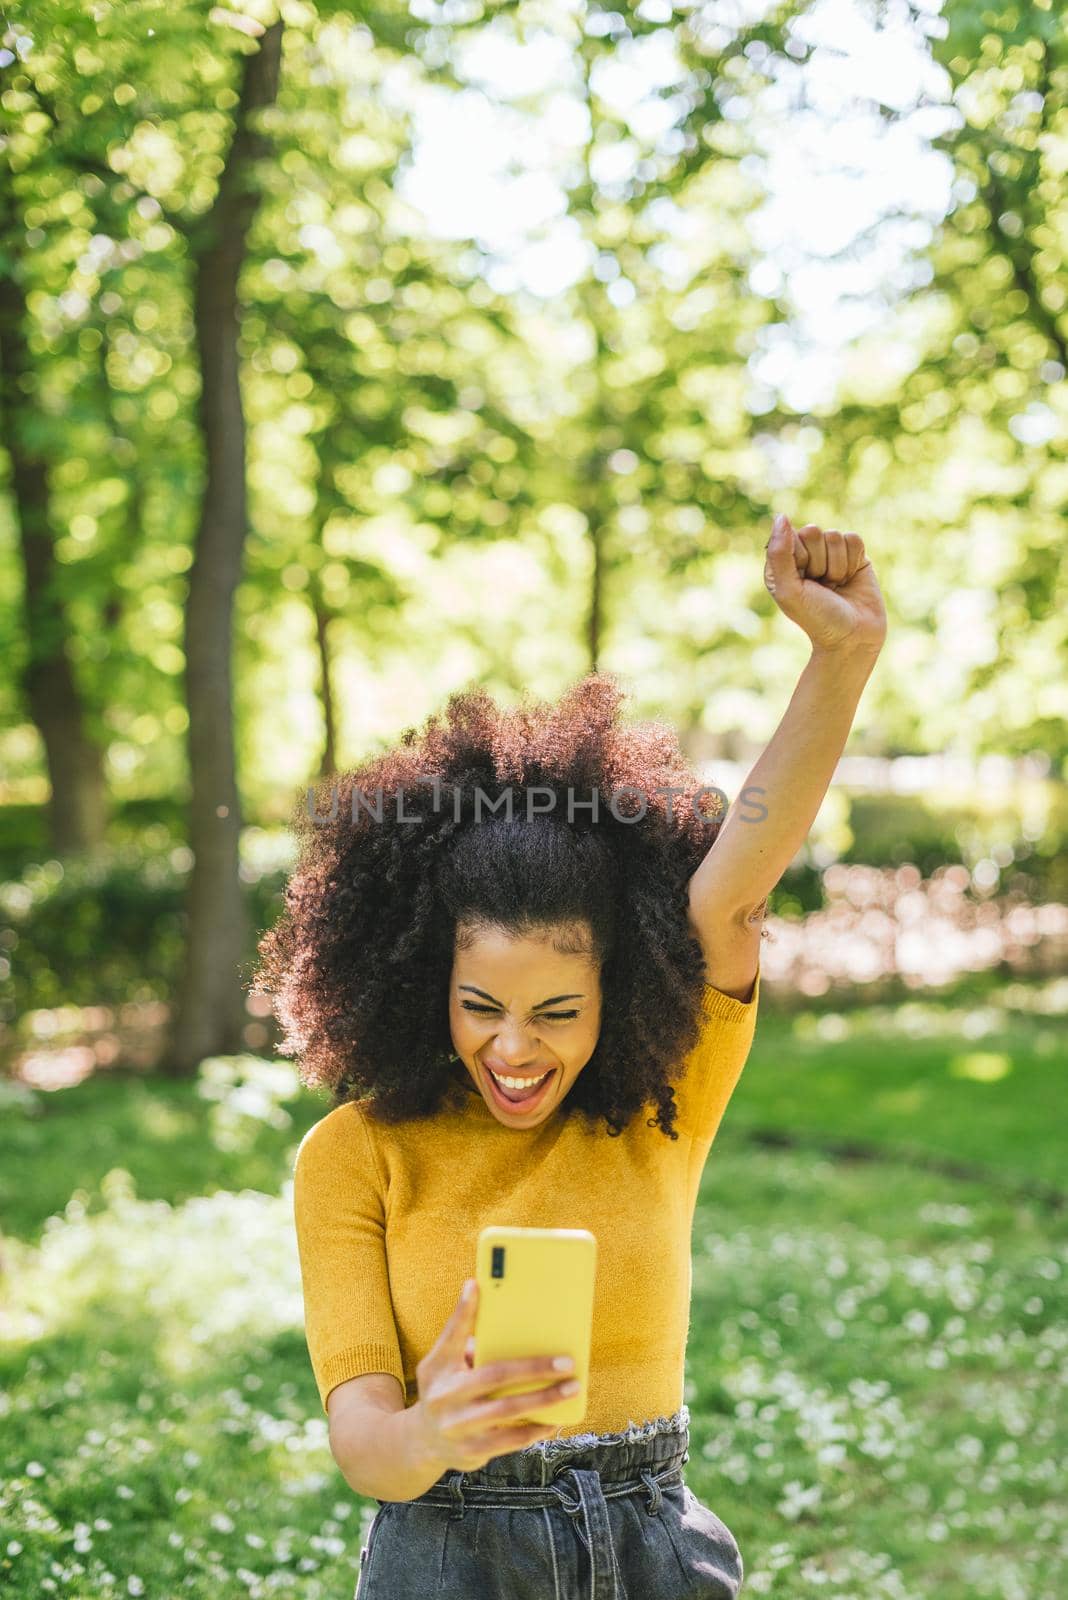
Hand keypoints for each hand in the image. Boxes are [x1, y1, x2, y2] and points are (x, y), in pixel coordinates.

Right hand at [410, 1279, 577, 1473]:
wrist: (420, 1443)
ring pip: (508, 1411)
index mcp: (438, 1368)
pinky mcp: (472, 1452)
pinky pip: (511, 1440)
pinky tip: (555, 1419)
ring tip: (571, 1388)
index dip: (463, 1311)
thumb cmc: (443, 1390)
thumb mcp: (441, 1363)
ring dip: (544, 1400)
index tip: (477, 1284)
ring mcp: (458, 1427)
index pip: (452, 1335)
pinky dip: (536, 1429)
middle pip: (495, 1376)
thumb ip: (461, 1338)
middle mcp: (445, 1397)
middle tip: (567, 1362)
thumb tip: (486, 1298)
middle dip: (534, 1368)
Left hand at [764, 513, 886, 653]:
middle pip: (813, 531)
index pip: (790, 536)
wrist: (854, 638)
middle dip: (820, 562)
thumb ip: (780, 553)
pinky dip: (853, 561)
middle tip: (822, 587)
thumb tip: (781, 516)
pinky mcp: (855, 555)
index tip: (804, 582)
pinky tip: (850, 580)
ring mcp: (830, 554)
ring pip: (835, 536)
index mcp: (783, 563)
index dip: (800, 559)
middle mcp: (806, 556)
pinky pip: (854, 539)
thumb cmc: (817, 618)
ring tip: (836, 587)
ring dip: (837, 566)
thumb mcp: (789, 590)